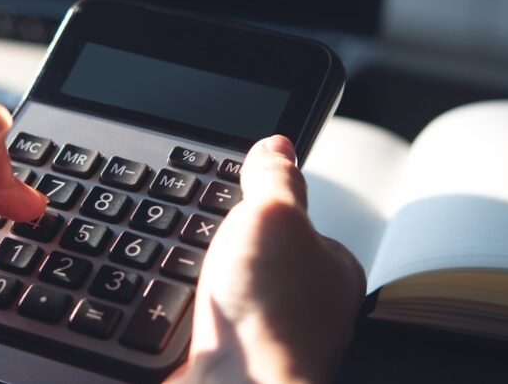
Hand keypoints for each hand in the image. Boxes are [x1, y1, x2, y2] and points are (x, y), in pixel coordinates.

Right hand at [171, 136, 366, 383]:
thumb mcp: (274, 213)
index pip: (295, 222)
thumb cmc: (270, 316)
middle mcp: (306, 309)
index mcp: (332, 270)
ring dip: (197, 285)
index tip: (233, 199)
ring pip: (222, 292)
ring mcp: (266, 340)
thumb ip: (276, 176)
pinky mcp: (230, 363)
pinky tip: (176, 315)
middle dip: (223, 249)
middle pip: (254, 257)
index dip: (259, 206)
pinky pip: (198, 326)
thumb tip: (278, 145)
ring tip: (189, 284)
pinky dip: (181, 318)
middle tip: (209, 248)